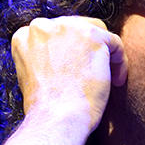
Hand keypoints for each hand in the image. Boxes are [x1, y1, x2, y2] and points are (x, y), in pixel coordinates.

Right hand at [11, 16, 127, 135]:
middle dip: (87, 51)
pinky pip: (115, 44)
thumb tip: (66, 57)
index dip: (69, 53)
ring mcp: (67, 28)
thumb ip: (44, 60)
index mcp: (24, 36)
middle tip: (94, 76)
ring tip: (108, 80)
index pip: (54, 35)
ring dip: (105, 55)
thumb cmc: (47, 110)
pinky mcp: (92, 36)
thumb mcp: (34, 78)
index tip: (76, 73)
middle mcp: (42, 26)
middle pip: (76, 29)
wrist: (56, 119)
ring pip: (97, 33)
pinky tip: (117, 82)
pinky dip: (120, 63)